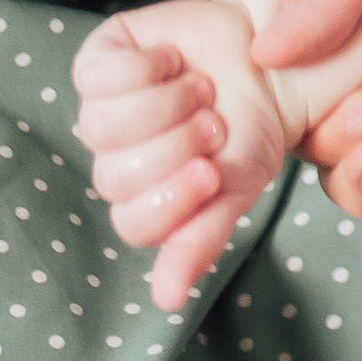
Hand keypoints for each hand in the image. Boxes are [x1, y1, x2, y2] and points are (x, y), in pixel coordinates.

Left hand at [74, 0, 287, 313]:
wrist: (264, 62)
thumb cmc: (249, 130)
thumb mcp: (238, 189)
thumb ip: (201, 241)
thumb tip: (166, 300)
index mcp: (143, 202)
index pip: (132, 223)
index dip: (170, 199)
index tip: (212, 171)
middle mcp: (114, 159)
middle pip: (115, 174)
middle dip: (177, 145)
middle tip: (215, 124)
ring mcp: (100, 110)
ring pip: (101, 126)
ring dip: (166, 104)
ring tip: (201, 91)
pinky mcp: (98, 60)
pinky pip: (97, 76)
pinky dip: (148, 66)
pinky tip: (174, 61)